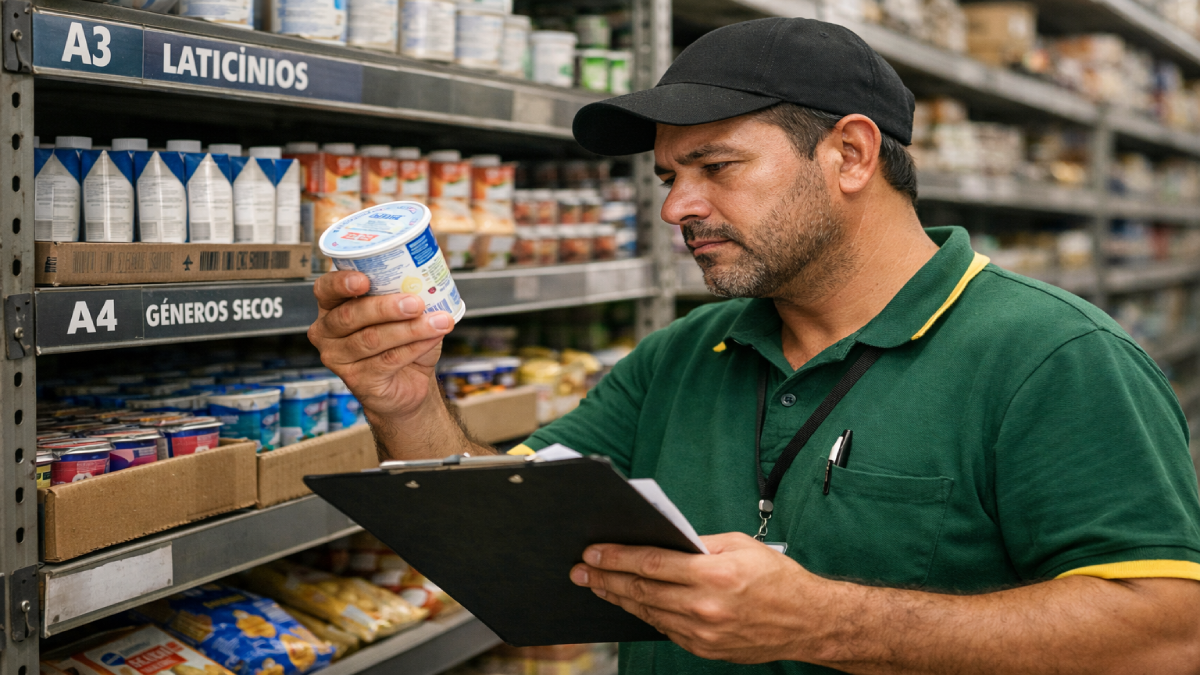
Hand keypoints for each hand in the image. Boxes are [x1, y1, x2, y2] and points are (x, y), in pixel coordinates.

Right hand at [308, 271, 455, 419]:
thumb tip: (431, 276)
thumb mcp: (401, 310)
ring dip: (410, 329)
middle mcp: (327, 332)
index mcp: (332, 306)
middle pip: (350, 315)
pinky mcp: (358, 380)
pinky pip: (388, 360)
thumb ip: (405, 292)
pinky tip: (433, 337)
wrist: (409, 381)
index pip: (325, 288)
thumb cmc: (401, 340)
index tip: (364, 280)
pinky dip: (415, 347)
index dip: (341, 283)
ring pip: (372, 339)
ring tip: (438, 321)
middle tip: (416, 303)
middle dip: (385, 307)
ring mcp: (339, 359)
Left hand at [570, 533, 828, 663]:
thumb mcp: (740, 545)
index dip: (617, 557)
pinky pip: (665, 629)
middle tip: (581, 570)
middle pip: (642, 590)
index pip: (652, 563)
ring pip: (648, 612)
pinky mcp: (704, 649)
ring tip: (597, 585)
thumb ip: (698, 544)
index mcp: (715, 574)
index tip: (593, 552)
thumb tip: (661, 540)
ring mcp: (703, 633)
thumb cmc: (777, 577)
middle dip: (606, 578)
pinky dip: (645, 614)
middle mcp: (705, 606)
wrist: (807, 622)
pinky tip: (630, 602)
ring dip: (619, 597)